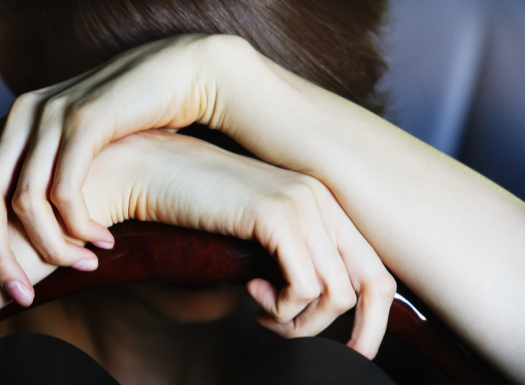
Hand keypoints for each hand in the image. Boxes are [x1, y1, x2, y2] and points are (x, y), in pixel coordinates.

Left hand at [0, 34, 272, 305]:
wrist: (170, 75)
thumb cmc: (119, 123)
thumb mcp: (64, 150)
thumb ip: (34, 177)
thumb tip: (14, 228)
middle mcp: (13, 119)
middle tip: (14, 294)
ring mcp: (47, 116)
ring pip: (23, 202)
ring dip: (49, 247)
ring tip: (81, 267)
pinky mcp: (83, 121)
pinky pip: (65, 191)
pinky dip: (78, 226)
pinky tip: (101, 242)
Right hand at [82, 130, 394, 357]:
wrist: (147, 169)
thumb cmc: (192, 206)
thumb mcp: (254, 234)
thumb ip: (289, 259)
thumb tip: (314, 309)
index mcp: (324, 202)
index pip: (377, 271)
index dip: (373, 321)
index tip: (348, 351)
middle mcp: (323, 199)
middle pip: (376, 286)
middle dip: (360, 335)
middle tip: (322, 354)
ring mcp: (304, 203)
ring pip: (337, 295)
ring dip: (298, 323)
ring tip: (262, 316)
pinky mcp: (276, 215)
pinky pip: (304, 288)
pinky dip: (280, 308)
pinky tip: (249, 291)